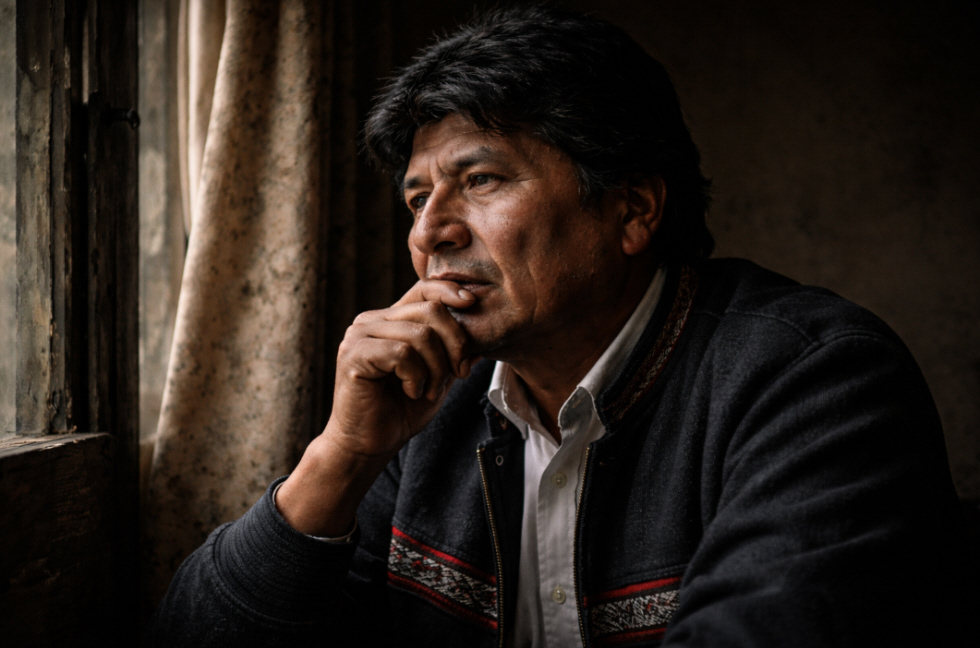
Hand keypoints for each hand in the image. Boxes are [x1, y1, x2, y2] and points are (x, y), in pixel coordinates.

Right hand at [325, 279, 478, 457]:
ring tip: (429, 391)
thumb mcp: (438, 377)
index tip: (472, 304)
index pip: (423, 289)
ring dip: (436, 368)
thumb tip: (486, 336)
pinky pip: (402, 353)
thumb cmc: (400, 411)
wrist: (369, 444)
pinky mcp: (354, 355)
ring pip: (420, 334)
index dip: (450, 291)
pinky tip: (412, 392)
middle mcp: (371, 321)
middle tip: (458, 375)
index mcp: (390, 320)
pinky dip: (416, 377)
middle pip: (430, 310)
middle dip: (455, 344)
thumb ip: (454, 354)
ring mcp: (359, 336)